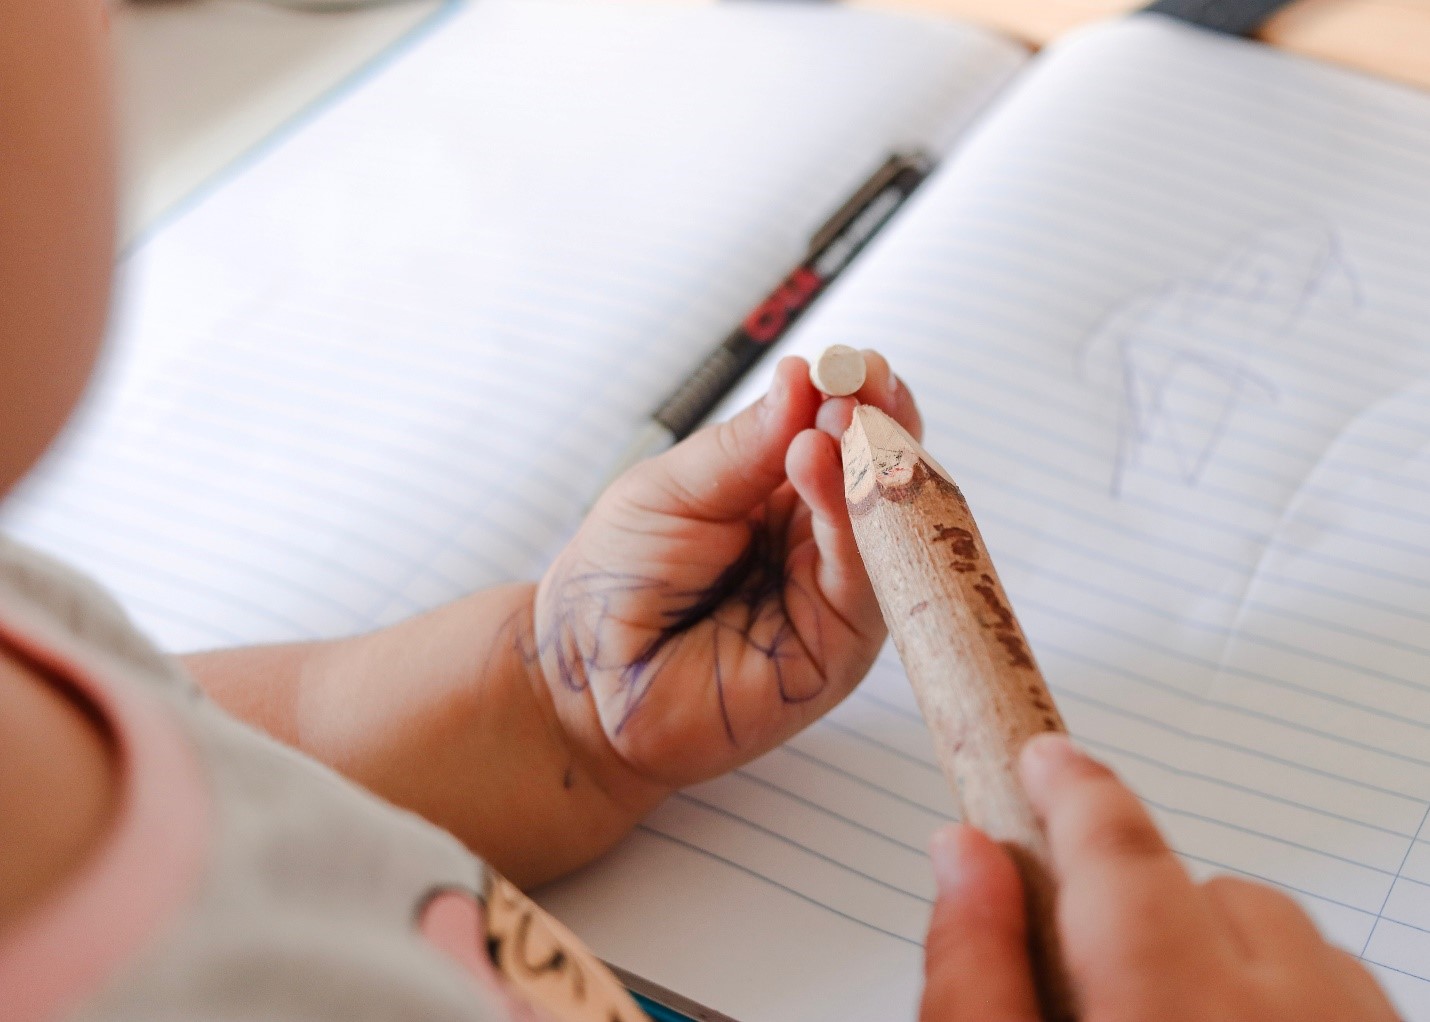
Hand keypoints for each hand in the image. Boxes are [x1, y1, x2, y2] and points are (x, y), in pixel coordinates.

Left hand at [528, 354, 921, 792]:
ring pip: (885, 530)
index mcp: (787, 496)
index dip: (860, 398)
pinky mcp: (836, 655)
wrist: (582, 672)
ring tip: (841, 415)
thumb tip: (803, 377)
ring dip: (871, 465)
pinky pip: (862, 584)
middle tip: (865, 379)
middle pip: (884, 479)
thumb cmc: (620, 574)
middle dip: (882, 424)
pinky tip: (822, 469)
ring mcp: (834, 600)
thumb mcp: (675, 489)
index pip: (846, 439)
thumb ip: (743, 447)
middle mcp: (821, 544)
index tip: (856, 360)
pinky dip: (851, 523)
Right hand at [920, 734, 1398, 1021]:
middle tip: (1098, 973)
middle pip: (1218, 897)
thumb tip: (962, 855)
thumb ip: (972, 975)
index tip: (1043, 758)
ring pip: (1296, 949)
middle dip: (1150, 909)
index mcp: (1172, 1012)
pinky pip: (1353, 999)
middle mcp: (1291, 1018)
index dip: (1074, 791)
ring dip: (1231, 966)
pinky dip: (1294, 1007)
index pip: (1120, 853)